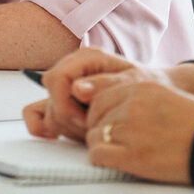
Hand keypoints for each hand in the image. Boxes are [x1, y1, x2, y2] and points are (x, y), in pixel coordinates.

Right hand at [23, 47, 155, 141]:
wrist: (157, 96)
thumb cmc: (147, 86)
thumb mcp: (134, 83)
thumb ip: (105, 85)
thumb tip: (77, 89)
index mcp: (87, 58)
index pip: (57, 79)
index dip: (67, 104)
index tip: (86, 120)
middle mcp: (72, 70)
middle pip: (51, 98)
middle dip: (71, 120)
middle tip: (94, 127)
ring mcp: (66, 88)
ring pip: (47, 111)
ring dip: (67, 127)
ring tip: (93, 130)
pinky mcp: (62, 104)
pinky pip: (35, 113)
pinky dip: (41, 126)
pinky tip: (55, 136)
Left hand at [80, 78, 193, 184]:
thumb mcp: (165, 97)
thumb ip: (137, 100)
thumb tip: (111, 113)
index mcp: (140, 87)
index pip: (100, 98)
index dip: (99, 114)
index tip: (105, 125)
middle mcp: (132, 105)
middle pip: (94, 118)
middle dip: (98, 131)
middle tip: (108, 142)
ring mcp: (131, 129)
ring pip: (94, 137)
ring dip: (101, 147)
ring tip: (115, 154)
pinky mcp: (133, 155)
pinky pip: (99, 155)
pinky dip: (102, 161)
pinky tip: (114, 162)